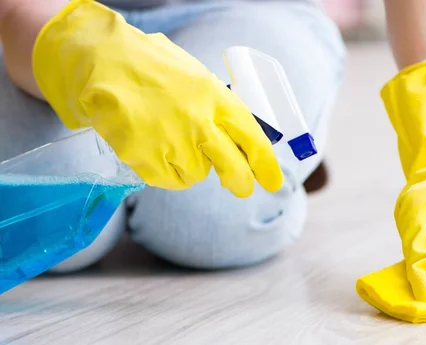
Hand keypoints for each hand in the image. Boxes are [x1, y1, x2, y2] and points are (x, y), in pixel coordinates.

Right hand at [32, 0, 282, 195]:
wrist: (104, 61)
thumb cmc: (153, 68)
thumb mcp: (196, 78)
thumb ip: (217, 107)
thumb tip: (239, 138)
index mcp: (216, 98)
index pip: (253, 139)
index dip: (266, 165)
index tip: (273, 181)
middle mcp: (199, 122)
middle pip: (233, 168)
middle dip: (240, 182)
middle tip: (241, 188)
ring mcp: (173, 142)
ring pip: (196, 175)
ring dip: (189, 166)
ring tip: (169, 139)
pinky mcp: (146, 158)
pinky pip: (167, 179)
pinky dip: (163, 170)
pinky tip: (151, 146)